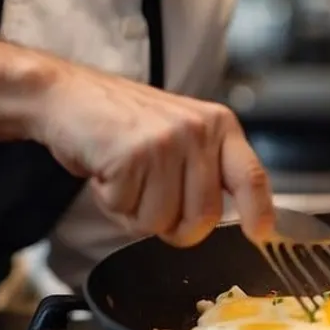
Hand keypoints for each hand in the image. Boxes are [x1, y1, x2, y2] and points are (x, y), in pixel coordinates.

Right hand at [31, 60, 274, 246]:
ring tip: (125, 175)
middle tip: (149, 199)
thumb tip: (221, 219)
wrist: (69, 95)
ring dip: (135, 211)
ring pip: (162, 221)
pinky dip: (111, 201)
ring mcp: (166, 142)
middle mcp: (197, 131)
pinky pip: (128, 211)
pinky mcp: (133, 155)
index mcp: (217, 126)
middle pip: (203, 218)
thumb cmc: (122, 122)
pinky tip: (108, 171)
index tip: (260, 234)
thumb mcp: (178, 134)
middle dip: (173, 226)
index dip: (258, 210)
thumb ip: (204, 169)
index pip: (250, 175)